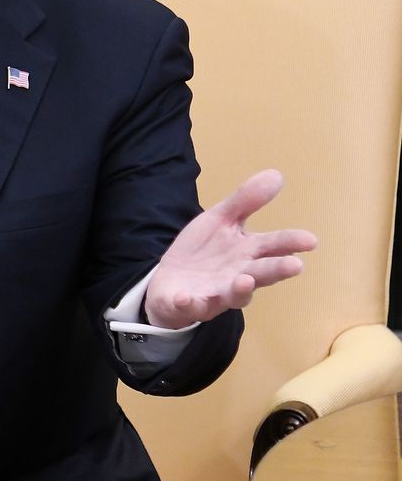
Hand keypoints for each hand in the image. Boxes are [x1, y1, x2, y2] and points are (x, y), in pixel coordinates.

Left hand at [145, 169, 317, 329]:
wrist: (169, 283)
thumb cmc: (204, 252)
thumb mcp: (221, 221)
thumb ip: (245, 202)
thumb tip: (277, 174)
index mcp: (247, 253)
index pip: (274, 246)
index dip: (291, 243)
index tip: (310, 240)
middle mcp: (238, 276)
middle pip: (260, 273)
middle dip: (276, 270)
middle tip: (295, 266)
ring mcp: (216, 293)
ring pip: (233, 295)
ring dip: (240, 290)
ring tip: (244, 280)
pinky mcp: (191, 305)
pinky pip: (192, 306)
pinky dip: (191, 303)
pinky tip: (187, 297)